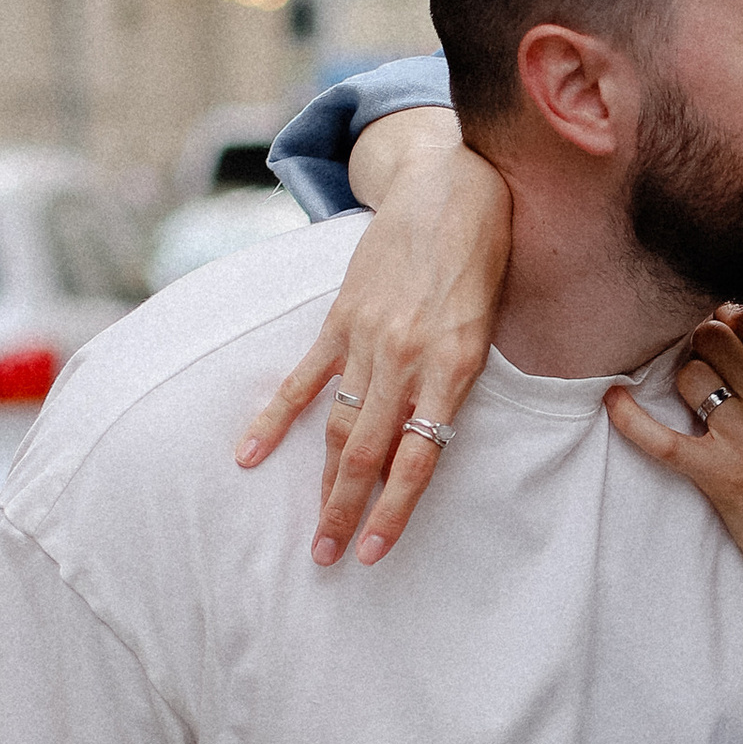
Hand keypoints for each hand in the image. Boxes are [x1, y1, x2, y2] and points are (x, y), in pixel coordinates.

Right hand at [235, 139, 510, 565]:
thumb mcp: (493, 327)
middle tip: (330, 557)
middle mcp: (407, 358)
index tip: (377, 552)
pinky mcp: (340, 318)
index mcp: (455, 365)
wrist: (453, 186)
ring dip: (322, 483)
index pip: (420, 457)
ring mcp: (368, 338)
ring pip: (336, 426)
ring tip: (313, 530)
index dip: (395, 509)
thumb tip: (432, 439)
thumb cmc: (487, 260)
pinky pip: (303, 378)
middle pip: (366, 453)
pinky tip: (248, 455)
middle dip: (347, 511)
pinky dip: (274, 418)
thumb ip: (460, 383)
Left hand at [606, 312, 742, 735]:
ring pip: (692, 376)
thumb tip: (736, 323)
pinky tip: (613, 401)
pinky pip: (660, 436)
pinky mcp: (720, 477)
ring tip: (697, 411)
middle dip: (700, 346)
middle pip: (717, 337)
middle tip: (702, 370)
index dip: (727, 321)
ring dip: (684, 385)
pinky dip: (629, 417)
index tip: (720, 339)